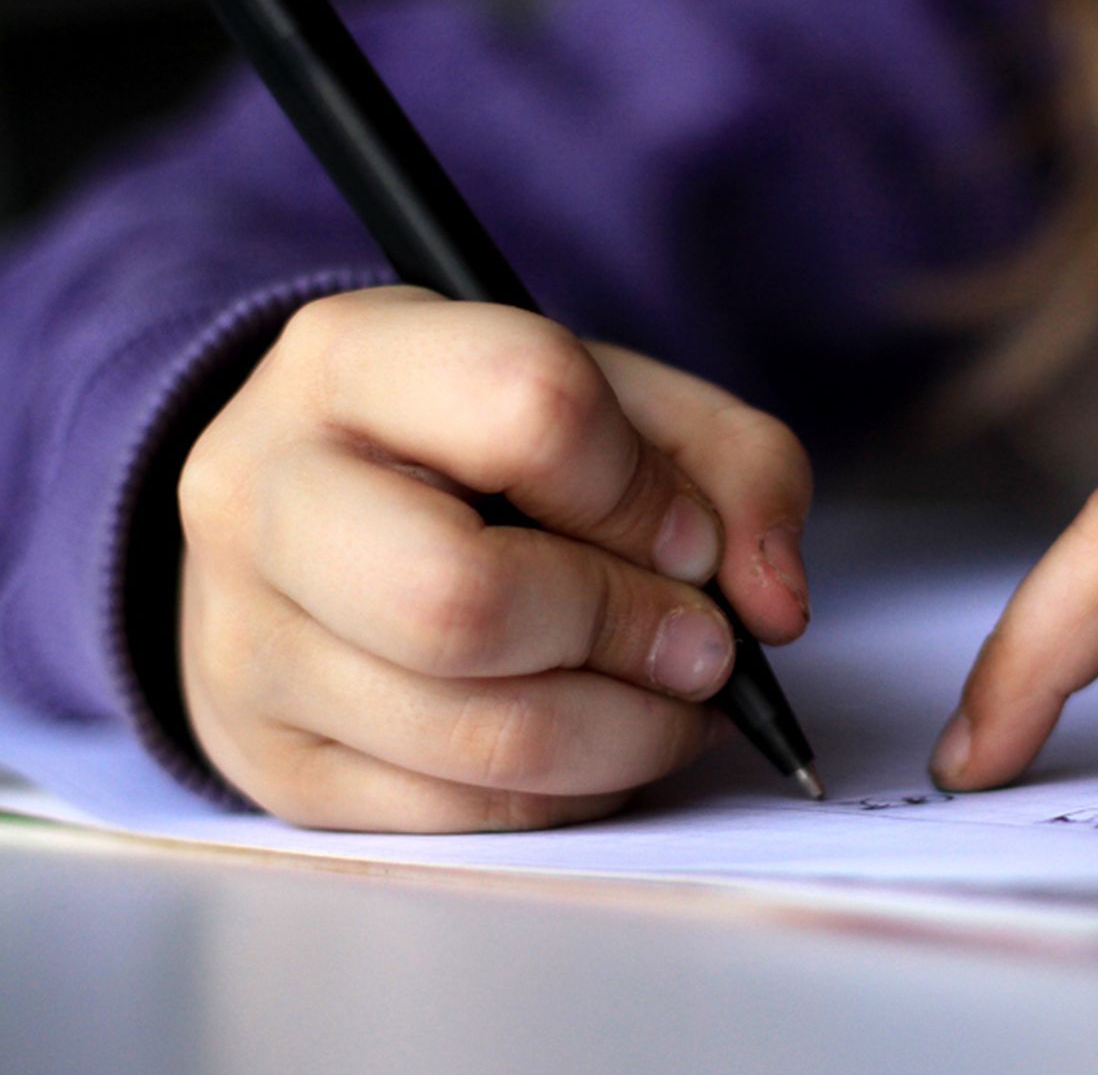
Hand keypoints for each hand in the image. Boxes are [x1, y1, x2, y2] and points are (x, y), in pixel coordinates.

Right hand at [177, 286, 812, 830]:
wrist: (322, 518)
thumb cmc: (490, 451)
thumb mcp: (621, 404)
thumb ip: (736, 469)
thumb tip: (772, 607)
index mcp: (350, 359)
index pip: (526, 406)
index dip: (643, 491)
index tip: (690, 538)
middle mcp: (262, 493)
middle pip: (464, 599)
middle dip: (626, 632)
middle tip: (702, 645)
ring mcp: (248, 642)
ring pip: (476, 733)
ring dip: (628, 733)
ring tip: (678, 698)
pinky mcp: (278, 766)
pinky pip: (462, 815)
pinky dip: (576, 792)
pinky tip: (606, 739)